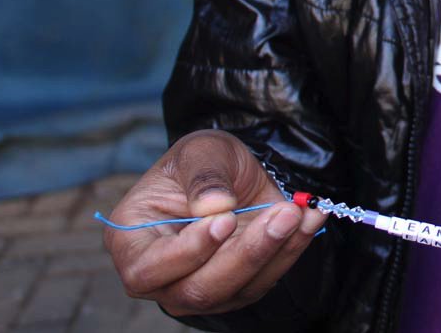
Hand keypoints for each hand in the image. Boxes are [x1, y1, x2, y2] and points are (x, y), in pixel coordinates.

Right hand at [101, 130, 325, 316]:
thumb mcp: (201, 150)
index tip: (226, 220)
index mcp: (132, 242)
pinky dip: (292, 248)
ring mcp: (199, 288)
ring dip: (276, 251)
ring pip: (238, 290)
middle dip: (246, 253)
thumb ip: (204, 174)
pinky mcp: (237, 289)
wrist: (231, 171)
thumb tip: (214, 206)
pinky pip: (266, 278)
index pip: (149, 268)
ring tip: (299, 212)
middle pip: (198, 290)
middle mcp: (161, 277)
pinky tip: (309, 218)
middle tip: (282, 213)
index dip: (189, 251)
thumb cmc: (203, 160)